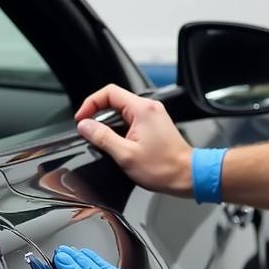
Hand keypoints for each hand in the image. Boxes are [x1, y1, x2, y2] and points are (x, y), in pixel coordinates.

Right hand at [74, 84, 192, 195]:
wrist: (187, 176)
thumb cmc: (163, 167)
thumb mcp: (125, 154)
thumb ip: (102, 137)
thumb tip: (84, 126)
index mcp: (142, 109)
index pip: (109, 92)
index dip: (90, 103)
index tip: (82, 119)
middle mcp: (149, 108)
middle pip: (114, 101)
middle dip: (98, 115)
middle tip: (89, 132)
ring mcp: (153, 116)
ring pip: (122, 111)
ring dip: (109, 124)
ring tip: (103, 141)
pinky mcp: (154, 125)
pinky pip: (131, 120)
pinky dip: (120, 129)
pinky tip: (118, 145)